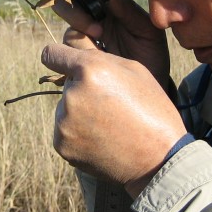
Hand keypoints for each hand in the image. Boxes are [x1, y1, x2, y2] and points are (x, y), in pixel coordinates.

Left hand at [41, 42, 186, 197]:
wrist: (160, 158)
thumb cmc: (152, 109)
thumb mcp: (133, 69)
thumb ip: (98, 58)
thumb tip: (70, 58)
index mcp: (90, 69)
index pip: (51, 54)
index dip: (60, 58)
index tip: (67, 65)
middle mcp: (72, 94)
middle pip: (66, 84)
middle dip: (81, 89)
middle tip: (110, 104)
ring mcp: (64, 122)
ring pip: (65, 108)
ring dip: (80, 112)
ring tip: (109, 125)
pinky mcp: (62, 145)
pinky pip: (64, 131)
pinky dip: (79, 134)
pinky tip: (103, 140)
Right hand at [52, 0, 169, 85]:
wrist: (151, 90)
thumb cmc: (153, 59)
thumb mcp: (150, 33)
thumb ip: (130, 12)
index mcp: (113, 9)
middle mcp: (96, 21)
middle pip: (71, 4)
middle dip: (75, 8)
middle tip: (96, 22)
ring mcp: (87, 41)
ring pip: (69, 27)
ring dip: (80, 26)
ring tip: (100, 35)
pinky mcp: (80, 59)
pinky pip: (68, 49)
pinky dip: (79, 47)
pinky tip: (96, 52)